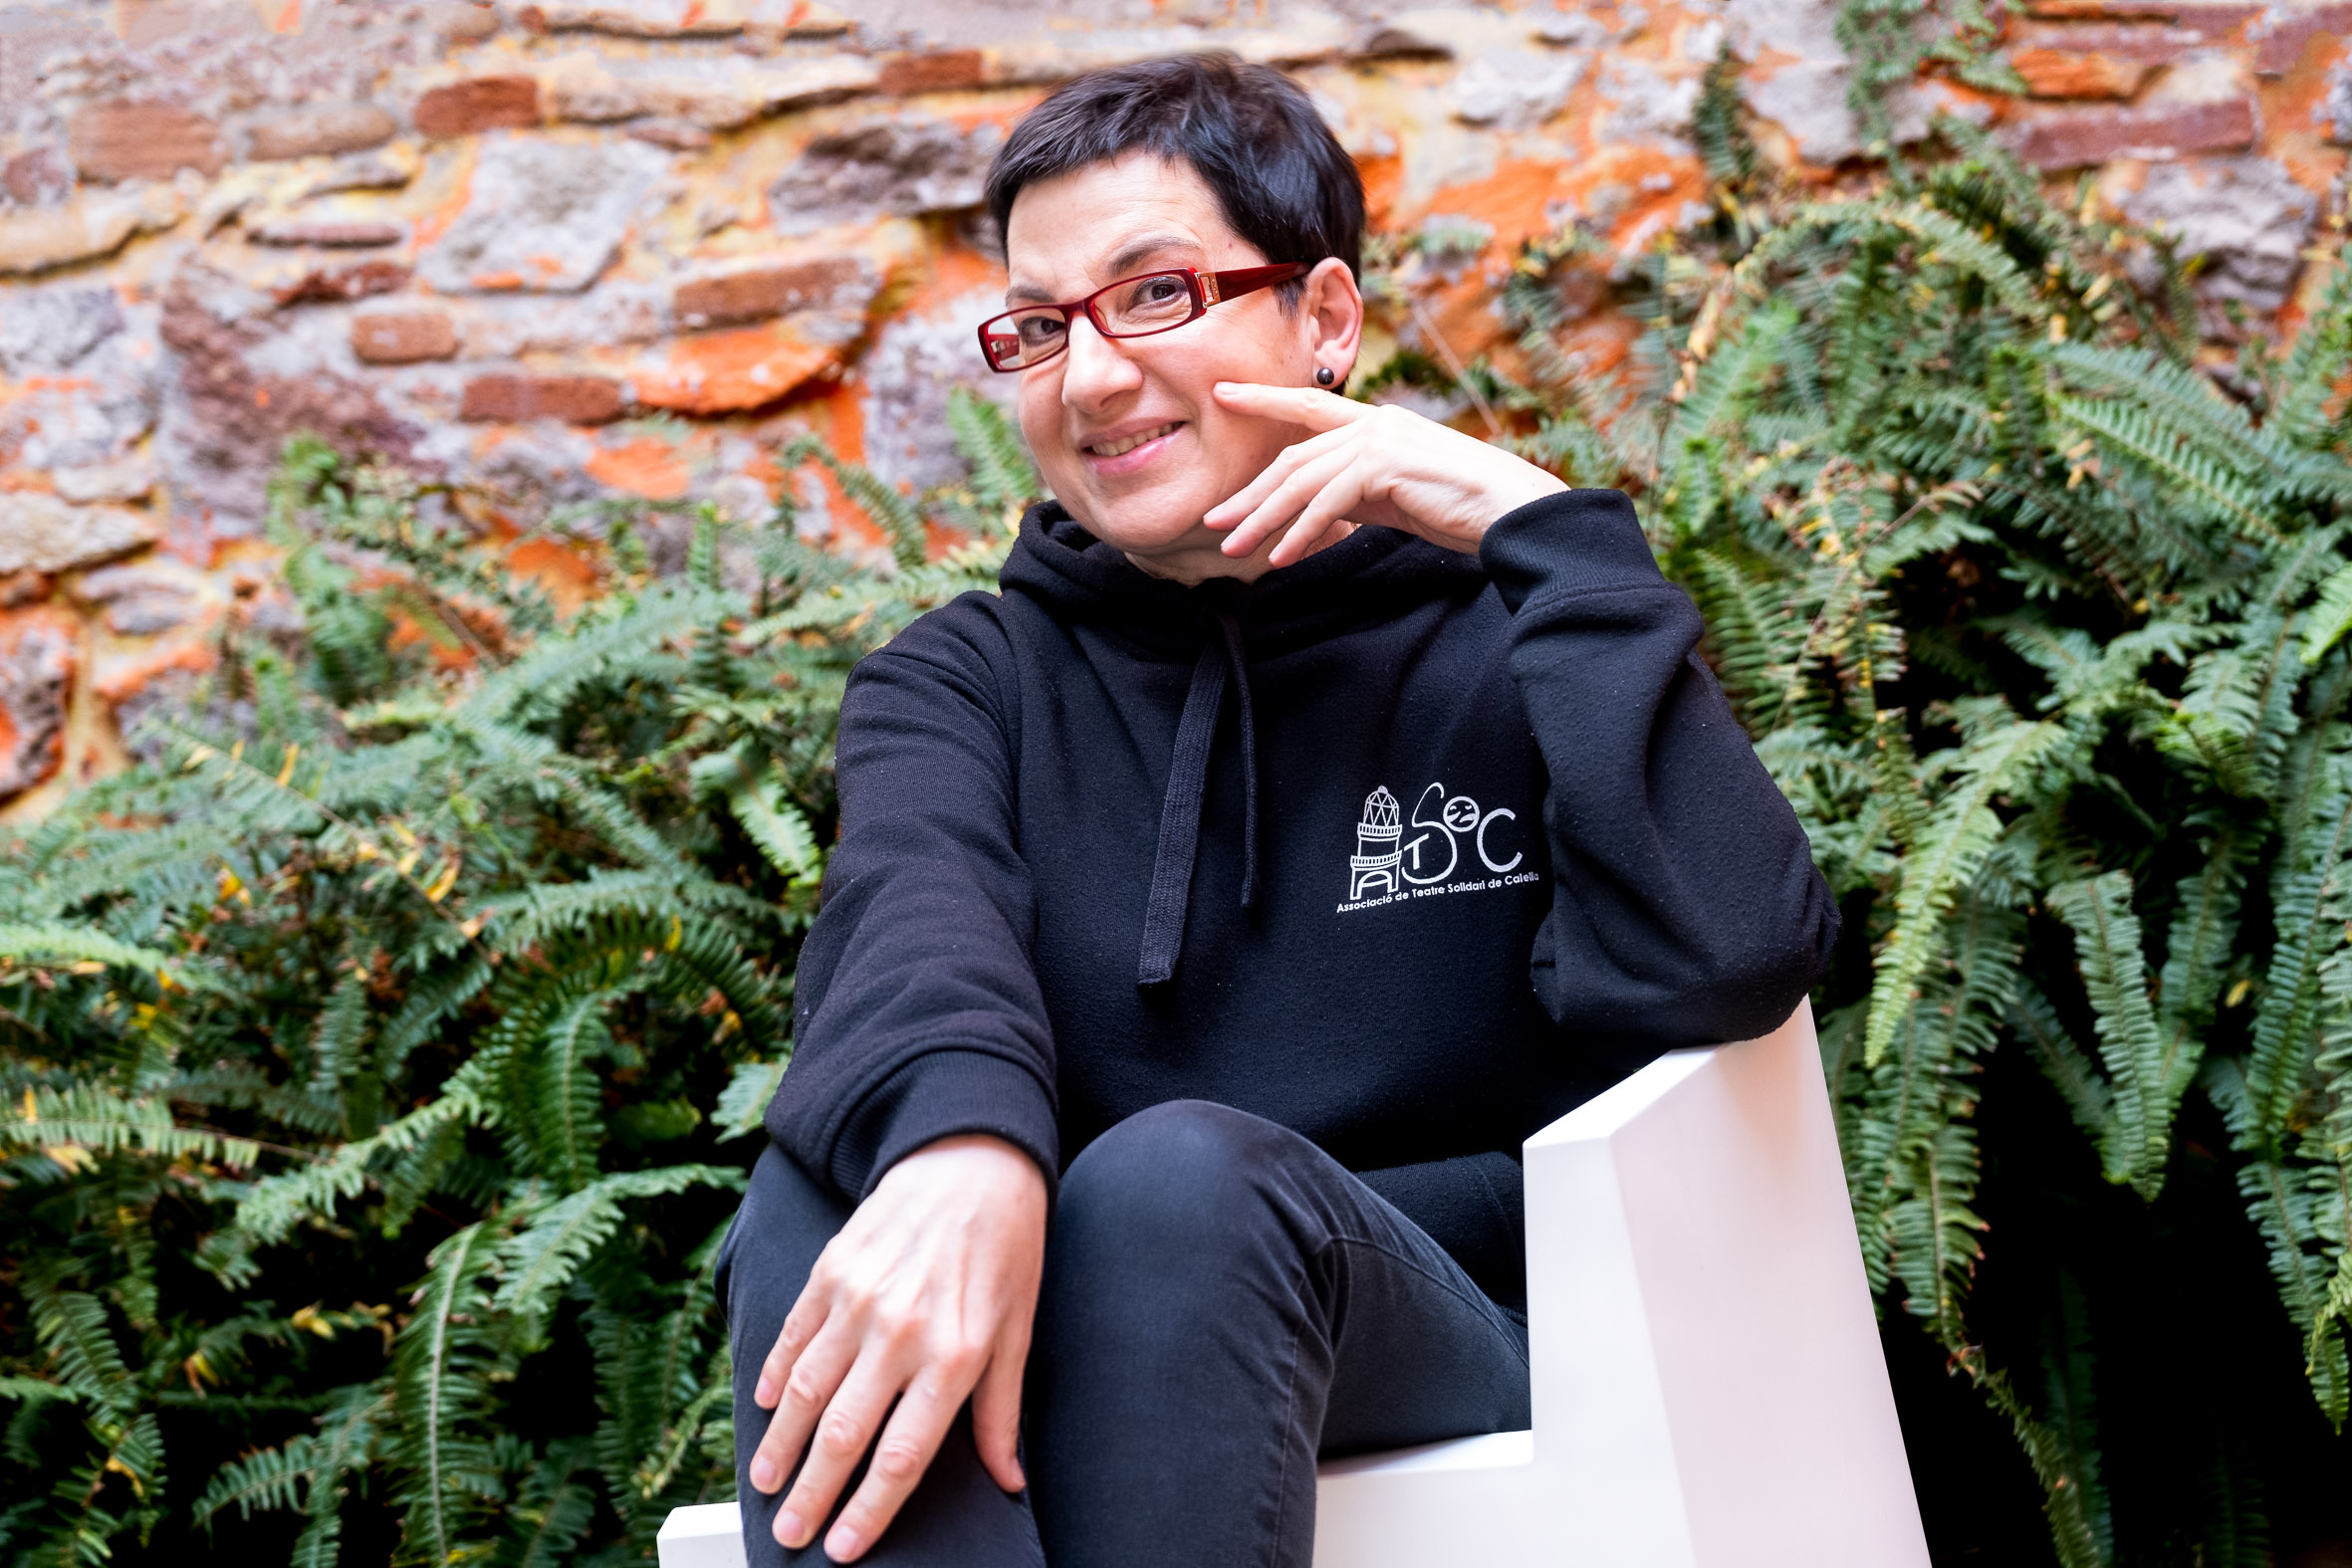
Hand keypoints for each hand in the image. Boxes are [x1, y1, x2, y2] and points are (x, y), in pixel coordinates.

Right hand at [748, 1134, 1047, 1561]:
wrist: (972, 1157)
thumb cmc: (1006, 1247)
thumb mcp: (1019, 1328)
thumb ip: (1002, 1410)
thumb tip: (1009, 1480)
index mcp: (954, 1356)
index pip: (902, 1456)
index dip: (869, 1510)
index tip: (842, 1549)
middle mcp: (901, 1333)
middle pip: (843, 1435)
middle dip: (811, 1494)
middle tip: (789, 1534)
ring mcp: (858, 1299)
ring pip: (804, 1391)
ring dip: (781, 1445)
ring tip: (766, 1484)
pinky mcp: (831, 1268)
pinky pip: (793, 1335)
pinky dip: (774, 1376)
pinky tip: (765, 1410)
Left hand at [1202, 383, 1566, 568]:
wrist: (1512, 511)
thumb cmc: (1462, 508)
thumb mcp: (1398, 496)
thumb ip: (1358, 492)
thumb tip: (1318, 511)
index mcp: (1377, 424)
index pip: (1309, 405)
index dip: (1265, 398)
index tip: (1224, 393)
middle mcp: (1375, 423)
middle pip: (1294, 457)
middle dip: (1251, 493)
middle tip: (1214, 520)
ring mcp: (1380, 440)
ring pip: (1302, 481)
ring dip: (1263, 518)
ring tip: (1232, 547)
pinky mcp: (1386, 466)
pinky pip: (1328, 503)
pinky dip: (1301, 532)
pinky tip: (1281, 557)